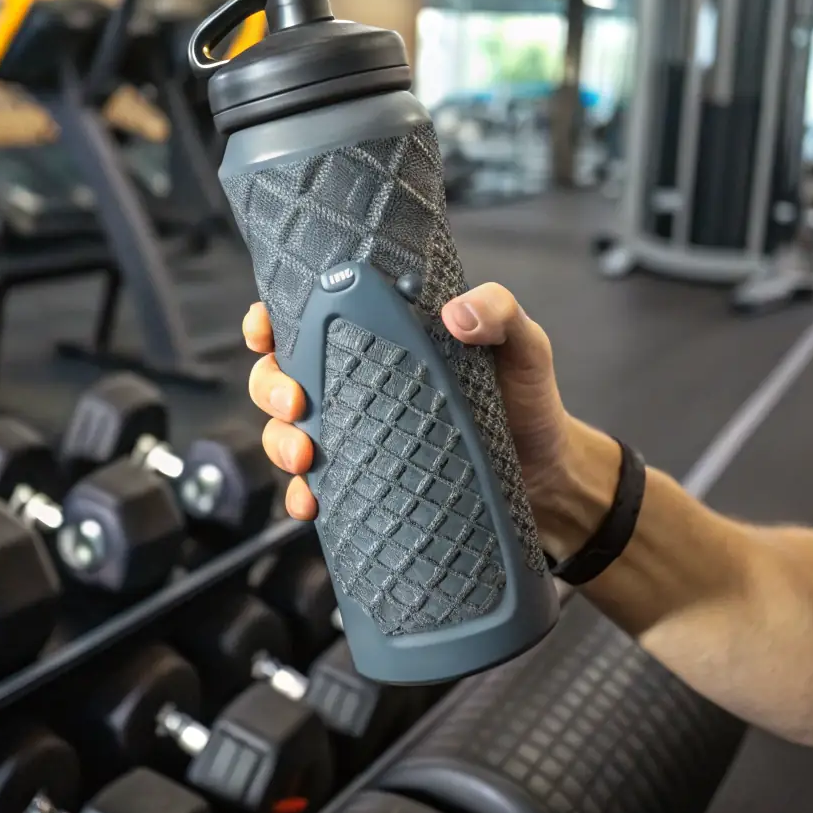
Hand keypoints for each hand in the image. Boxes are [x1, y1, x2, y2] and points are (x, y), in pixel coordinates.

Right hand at [244, 283, 615, 556]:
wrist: (548, 479)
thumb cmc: (530, 401)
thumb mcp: (523, 344)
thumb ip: (499, 312)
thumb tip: (457, 314)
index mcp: (383, 338)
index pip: (310, 318)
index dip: (272, 320)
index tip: (264, 329)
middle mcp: (360, 383)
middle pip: (282, 375)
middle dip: (270, 386)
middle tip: (295, 401)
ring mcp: (358, 434)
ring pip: (286, 431)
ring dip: (279, 442)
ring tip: (306, 453)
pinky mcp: (366, 481)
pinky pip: (315, 488)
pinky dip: (302, 495)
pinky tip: (312, 500)